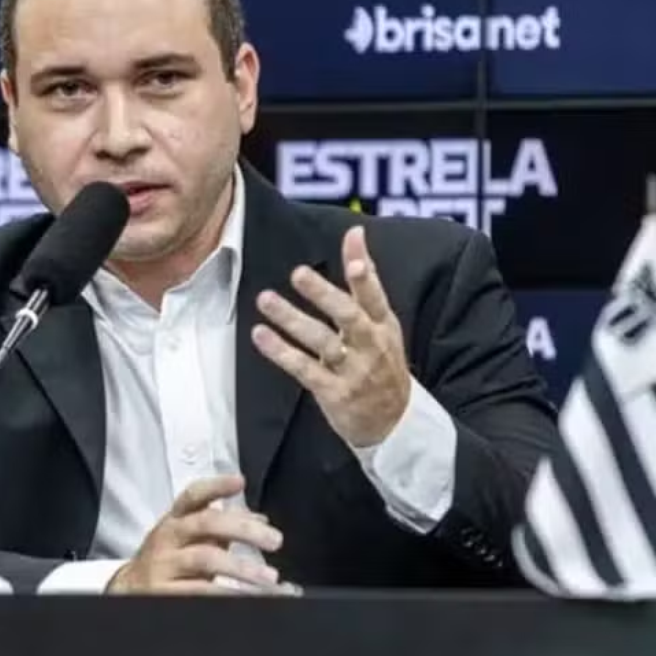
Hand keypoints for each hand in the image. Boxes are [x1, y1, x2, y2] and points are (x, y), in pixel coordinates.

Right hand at [106, 474, 284, 594]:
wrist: (130, 590)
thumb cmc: (170, 560)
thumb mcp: (190, 539)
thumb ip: (223, 527)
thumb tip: (261, 521)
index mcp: (176, 519)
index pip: (193, 495)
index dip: (216, 486)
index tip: (240, 481)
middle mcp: (168, 537)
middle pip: (206, 524)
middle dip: (243, 530)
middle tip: (275, 541)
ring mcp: (164, 565)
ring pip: (205, 558)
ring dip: (242, 568)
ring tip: (270, 578)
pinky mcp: (164, 593)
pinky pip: (199, 592)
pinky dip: (226, 595)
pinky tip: (247, 598)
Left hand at [252, 225, 410, 446]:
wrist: (394, 423)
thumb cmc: (382, 361)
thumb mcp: (381, 321)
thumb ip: (365, 278)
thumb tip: (355, 231)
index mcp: (384, 325)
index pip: (374, 296)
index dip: (366, 276)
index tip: (354, 255)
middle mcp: (371, 346)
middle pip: (349, 317)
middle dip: (324, 295)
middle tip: (298, 273)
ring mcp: (354, 372)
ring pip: (322, 343)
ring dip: (293, 320)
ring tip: (265, 299)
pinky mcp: (335, 394)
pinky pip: (305, 370)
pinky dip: (282, 352)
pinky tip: (261, 335)